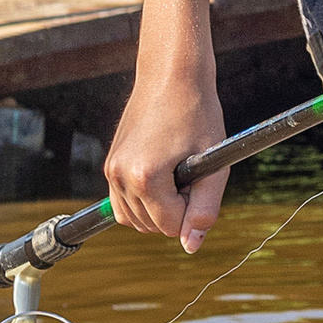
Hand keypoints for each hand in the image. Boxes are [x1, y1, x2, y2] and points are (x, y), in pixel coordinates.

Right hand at [106, 53, 228, 252]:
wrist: (171, 75)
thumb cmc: (197, 114)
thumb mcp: (212, 165)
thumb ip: (205, 208)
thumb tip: (191, 246)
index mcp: (145, 177)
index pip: (171, 226)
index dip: (193, 207)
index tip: (200, 178)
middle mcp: (120, 176)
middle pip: (152, 226)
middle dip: (176, 210)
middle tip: (190, 173)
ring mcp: (111, 171)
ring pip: (135, 220)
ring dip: (158, 209)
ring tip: (176, 172)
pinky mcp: (109, 165)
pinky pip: (122, 205)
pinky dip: (142, 204)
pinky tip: (162, 179)